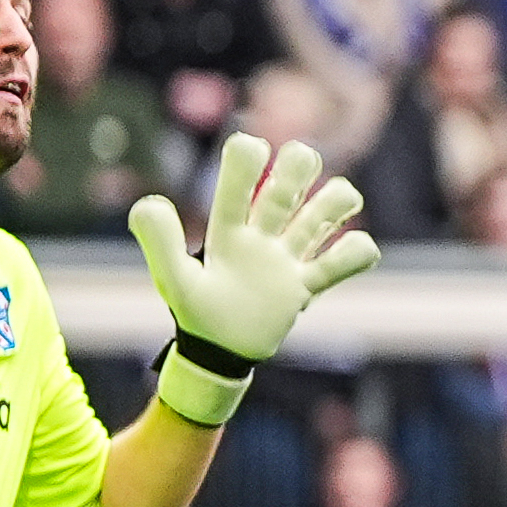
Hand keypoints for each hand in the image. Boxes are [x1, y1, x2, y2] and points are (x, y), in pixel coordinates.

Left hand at [130, 131, 377, 423]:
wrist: (219, 354)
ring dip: (338, 200)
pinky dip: (356, 253)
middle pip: (294, 172)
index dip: (250, 152)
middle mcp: (263, 231)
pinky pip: (344, 261)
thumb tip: (150, 203)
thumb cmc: (196, 313)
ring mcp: (288, 256)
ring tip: (330, 215)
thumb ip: (161, 242)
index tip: (254, 154)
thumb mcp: (175, 281)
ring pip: (328, 206)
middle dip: (301, 163)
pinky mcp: (307, 284)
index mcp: (230, 225)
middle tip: (298, 175)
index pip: (242, 167)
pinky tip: (351, 256)